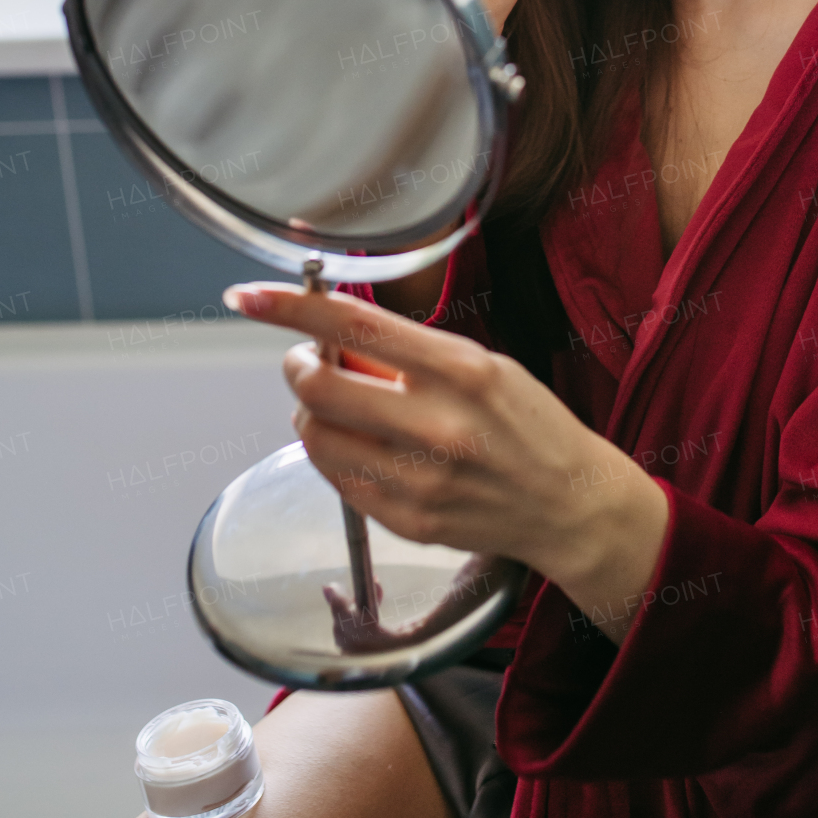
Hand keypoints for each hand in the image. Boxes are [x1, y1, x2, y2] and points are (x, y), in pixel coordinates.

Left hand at [222, 282, 669, 644]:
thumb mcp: (485, 365)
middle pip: (319, 387)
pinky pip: (338, 481)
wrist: (570, 504)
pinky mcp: (408, 521)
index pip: (354, 326)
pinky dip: (335, 455)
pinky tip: (363, 446)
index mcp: (460, 370)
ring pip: (317, 438)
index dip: (290, 309)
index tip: (247, 297)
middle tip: (306, 361)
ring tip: (338, 408)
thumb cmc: (529, 425)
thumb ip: (411, 353)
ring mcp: (420, 480)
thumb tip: (334, 337)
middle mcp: (437, 425)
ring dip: (311, 415)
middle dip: (297, 367)